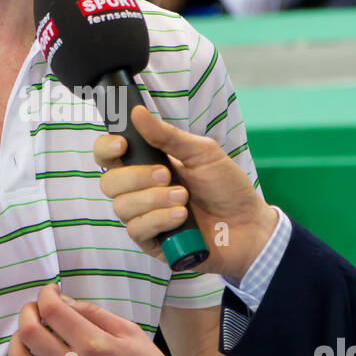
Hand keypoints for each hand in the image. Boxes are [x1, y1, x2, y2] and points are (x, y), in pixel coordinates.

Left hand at [5, 283, 189, 355]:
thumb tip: (63, 302)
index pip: (52, 311)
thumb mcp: (130, 331)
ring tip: (26, 336)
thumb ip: (94, 313)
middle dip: (27, 312)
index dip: (45, 294)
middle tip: (35, 310)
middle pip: (29, 333)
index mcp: (95, 345)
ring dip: (16, 342)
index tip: (49, 292)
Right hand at [93, 103, 278, 278]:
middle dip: (135, 177)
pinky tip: (181, 216)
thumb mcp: (202, 153)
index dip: (106, 149)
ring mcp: (145, 217)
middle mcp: (141, 191)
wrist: (249, 225)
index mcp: (148, 165)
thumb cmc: (227, 188)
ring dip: (153, 199)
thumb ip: (168, 136)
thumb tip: (137, 112)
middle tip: (166, 174)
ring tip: (184, 198)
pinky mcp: (152, 242)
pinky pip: (137, 229)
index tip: (121, 145)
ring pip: (122, 207)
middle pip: (109, 182)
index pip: (109, 156)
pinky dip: (159, 219)